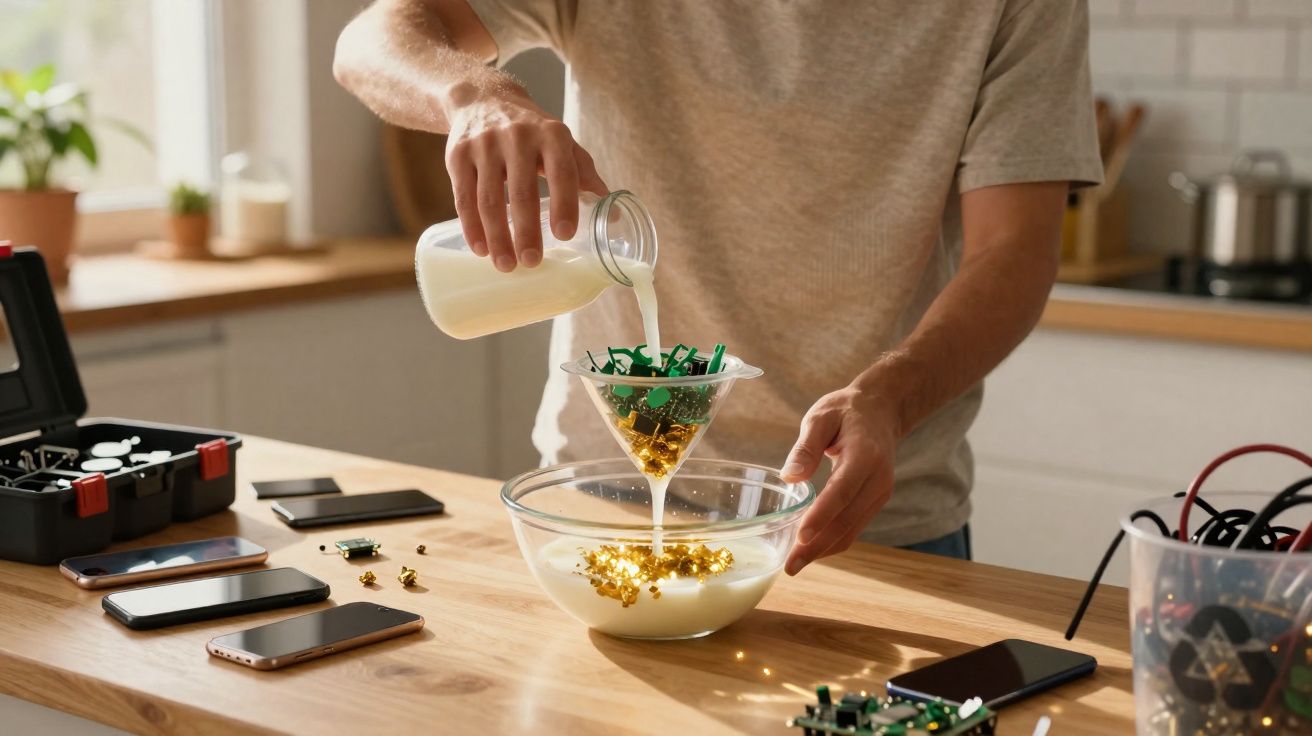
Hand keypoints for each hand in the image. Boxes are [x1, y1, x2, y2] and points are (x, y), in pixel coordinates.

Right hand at [445, 88, 607, 271]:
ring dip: (497, 237)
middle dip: (527, 231)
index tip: (565, 235)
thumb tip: (612, 216)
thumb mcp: (561, 142)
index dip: (564, 203)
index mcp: (552, 134)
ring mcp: (484, 145)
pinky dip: (472, 227)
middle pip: (522, 192)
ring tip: (506, 265)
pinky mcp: (457, 155)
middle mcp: (518, 136)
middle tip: (532, 262)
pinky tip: (481, 248)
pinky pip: (463, 197)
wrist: (483, 99)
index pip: (562, 171)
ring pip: (488, 199)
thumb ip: (585, 174)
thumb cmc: (532, 131)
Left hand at [781, 384, 899, 575]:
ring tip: (795, 564)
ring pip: (851, 530)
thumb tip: (790, 477)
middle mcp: (878, 479)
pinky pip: (853, 528)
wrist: (880, 412)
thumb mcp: (821, 416)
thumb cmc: (845, 411)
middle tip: (790, 566)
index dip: (821, 516)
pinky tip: (811, 550)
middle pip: (847, 520)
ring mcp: (880, 494)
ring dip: (824, 551)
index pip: (842, 491)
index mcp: (865, 455)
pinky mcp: (875, 502)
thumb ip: (805, 446)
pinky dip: (832, 542)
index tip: (800, 537)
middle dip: (817, 546)